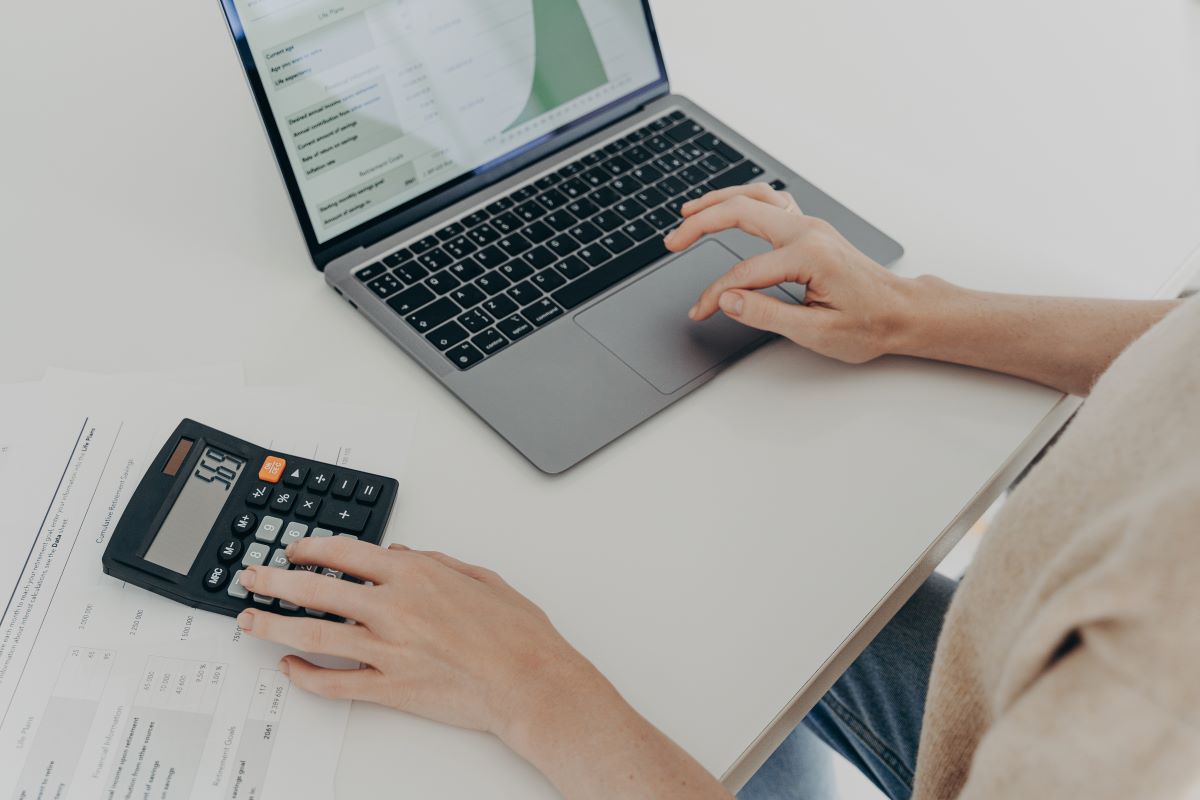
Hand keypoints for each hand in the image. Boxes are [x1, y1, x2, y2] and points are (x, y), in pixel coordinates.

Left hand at [235, 539, 598, 743]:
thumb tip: (403, 554)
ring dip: (273, 626)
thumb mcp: (479, 576)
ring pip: (313, 635)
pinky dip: (305, 677)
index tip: (294, 549)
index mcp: (415, 575)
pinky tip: (289, 669)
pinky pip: (335, 683)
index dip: (310, 548)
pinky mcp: (390, 689)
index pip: (345, 553)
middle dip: (274, 581)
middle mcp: (394, 609)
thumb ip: (435, 562)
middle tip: (250, 578)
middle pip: (315, 589)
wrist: (531, 681)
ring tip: (248, 621)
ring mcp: (388, 651)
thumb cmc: (516, 633)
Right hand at [664, 183, 915, 363]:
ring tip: (688, 212)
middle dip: (700, 225)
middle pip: (740, 212)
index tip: (700, 312)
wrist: (901, 312)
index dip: (715, 295)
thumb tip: (727, 300)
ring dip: (718, 201)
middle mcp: (808, 231)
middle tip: (671, 242)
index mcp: (809, 255)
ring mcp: (810, 225)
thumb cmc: (868, 324)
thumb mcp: (816, 331)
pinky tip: (726, 207)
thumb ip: (766, 314)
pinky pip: (770, 202)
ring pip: (755, 197)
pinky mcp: (810, 229)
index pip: (744, 274)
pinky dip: (742, 200)